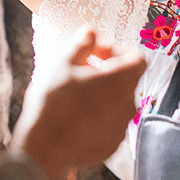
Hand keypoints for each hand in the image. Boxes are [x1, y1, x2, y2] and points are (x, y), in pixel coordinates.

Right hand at [11, 25, 145, 179]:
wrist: (42, 148)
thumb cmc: (54, 101)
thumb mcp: (65, 62)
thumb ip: (84, 43)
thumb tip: (92, 32)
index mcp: (123, 80)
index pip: (137, 58)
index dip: (117, 50)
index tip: (95, 53)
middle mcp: (129, 104)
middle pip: (126, 80)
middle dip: (106, 71)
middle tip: (80, 70)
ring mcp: (121, 128)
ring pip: (117, 102)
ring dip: (102, 94)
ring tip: (74, 94)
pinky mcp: (111, 146)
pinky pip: (109, 124)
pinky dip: (97, 116)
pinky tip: (74, 116)